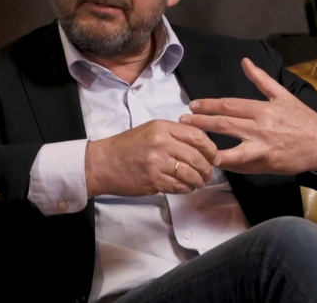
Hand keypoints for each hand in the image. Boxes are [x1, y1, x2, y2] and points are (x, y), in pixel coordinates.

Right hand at [84, 120, 217, 197]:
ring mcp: (157, 162)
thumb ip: (173, 134)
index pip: (196, 135)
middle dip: (207, 168)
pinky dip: (186, 188)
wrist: (102, 163)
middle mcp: (161, 143)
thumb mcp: (150, 130)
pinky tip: (187, 188)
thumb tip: (198, 145)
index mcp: (162, 127)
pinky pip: (178, 186)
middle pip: (196, 156)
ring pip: (189, 173)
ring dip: (198, 180)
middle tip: (209, 173)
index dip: (210, 148)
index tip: (214, 156)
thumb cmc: (126, 146)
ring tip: (200, 183)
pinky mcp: (153, 180)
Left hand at [179, 58, 316, 174]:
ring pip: (229, 148)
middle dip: (201, 121)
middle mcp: (260, 127)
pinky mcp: (266, 163)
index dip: (209, 105)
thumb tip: (245, 61)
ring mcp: (262, 147)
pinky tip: (213, 161)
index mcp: (263, 109)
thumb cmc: (302, 119)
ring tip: (192, 144)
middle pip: (224, 123)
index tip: (193, 105)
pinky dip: (226, 163)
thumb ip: (261, 79)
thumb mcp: (283, 95)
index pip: (229, 104)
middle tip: (184, 120)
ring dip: (208, 146)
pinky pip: (241, 165)